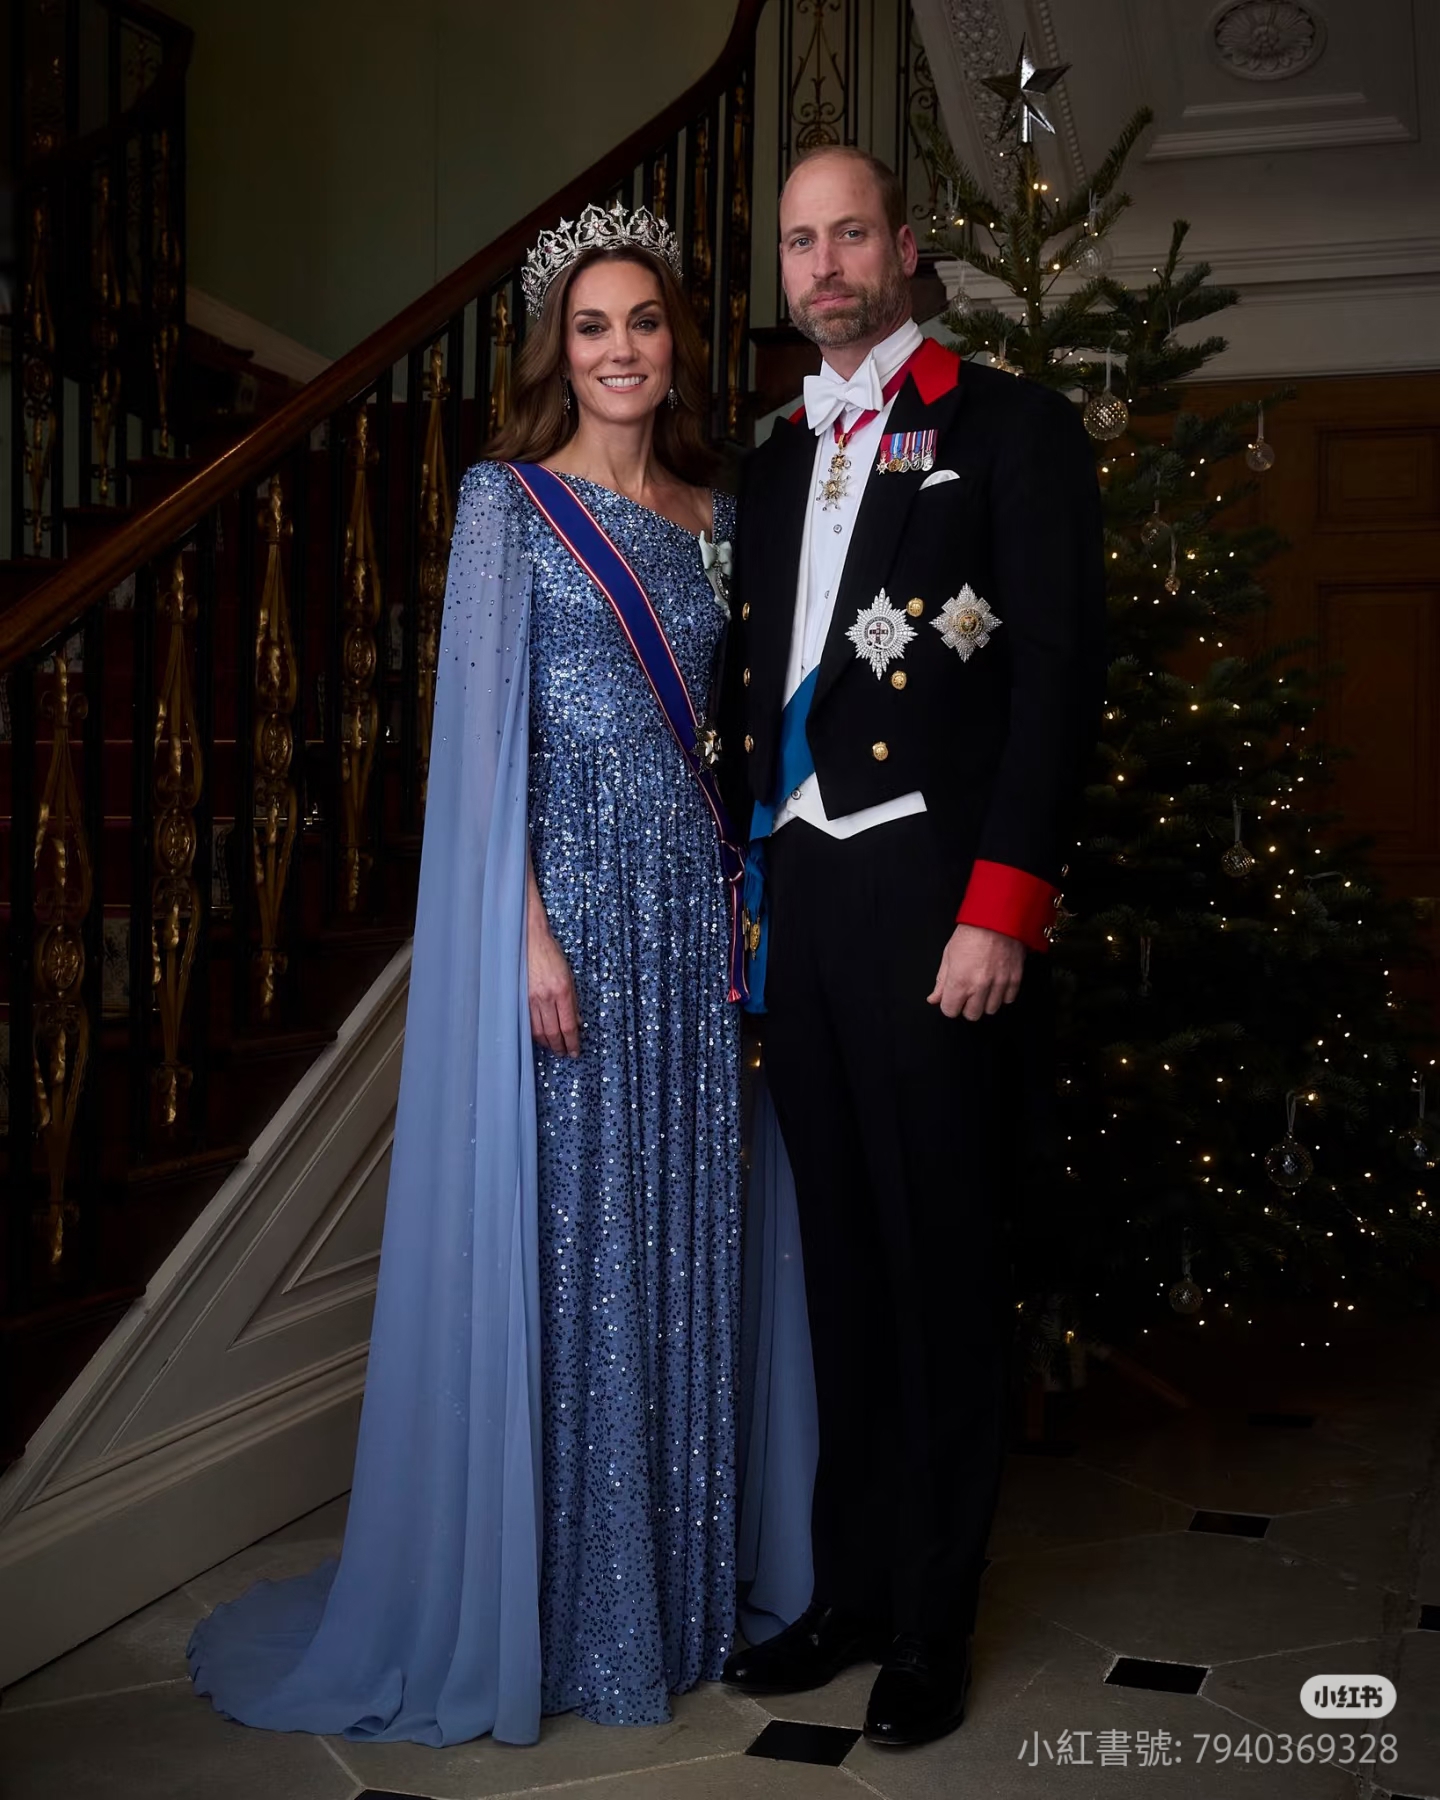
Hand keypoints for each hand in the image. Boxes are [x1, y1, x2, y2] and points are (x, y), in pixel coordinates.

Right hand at [528, 922, 580, 1056]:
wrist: (529, 941)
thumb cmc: (551, 956)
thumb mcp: (569, 977)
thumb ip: (573, 1002)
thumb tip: (577, 1023)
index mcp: (562, 991)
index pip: (568, 1026)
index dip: (572, 1043)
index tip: (575, 1051)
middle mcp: (546, 997)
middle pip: (553, 1033)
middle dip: (560, 1047)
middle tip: (565, 1053)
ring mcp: (530, 998)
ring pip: (538, 1031)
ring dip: (547, 1044)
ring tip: (554, 1048)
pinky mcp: (519, 997)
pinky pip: (527, 1022)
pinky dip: (534, 1033)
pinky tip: (540, 1036)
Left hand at [927, 922, 1024, 1021]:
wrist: (998, 917)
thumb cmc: (972, 932)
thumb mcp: (948, 955)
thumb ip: (941, 981)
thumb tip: (934, 999)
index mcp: (960, 980)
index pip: (950, 1011)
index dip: (949, 1004)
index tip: (951, 997)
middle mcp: (980, 986)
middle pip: (971, 1015)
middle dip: (967, 1006)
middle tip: (967, 991)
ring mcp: (999, 984)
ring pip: (990, 1010)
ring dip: (985, 1001)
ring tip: (983, 986)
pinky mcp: (1015, 979)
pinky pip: (1008, 1000)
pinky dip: (1001, 995)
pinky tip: (996, 983)